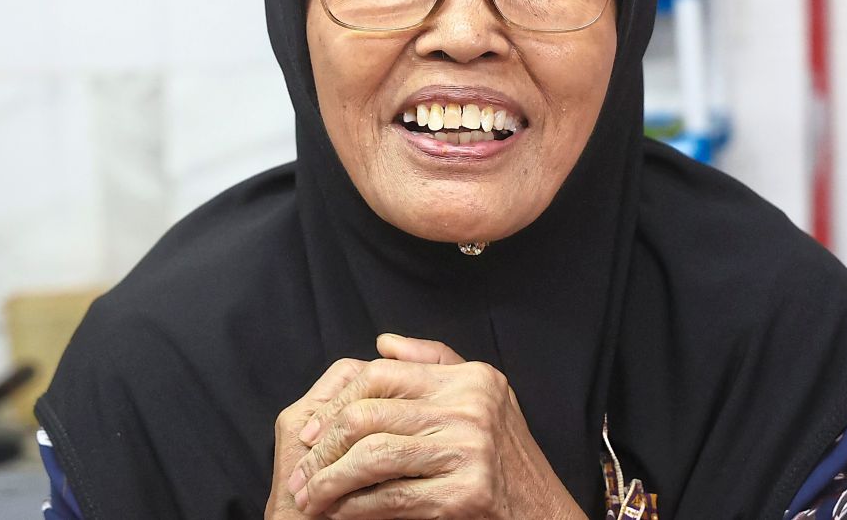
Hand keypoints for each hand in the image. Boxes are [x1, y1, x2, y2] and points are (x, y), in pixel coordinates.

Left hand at [286, 334, 586, 519]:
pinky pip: (391, 498)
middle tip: (301, 473)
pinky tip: (339, 514)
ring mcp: (470, 450)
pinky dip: (356, 508)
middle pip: (369, 415)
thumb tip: (381, 343)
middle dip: (324, 448)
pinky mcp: (466, 495)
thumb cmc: (507, 459)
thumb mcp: (483, 397)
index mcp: (470, 378)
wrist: (545, 515)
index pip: (381, 375)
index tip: (311, 431)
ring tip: (310, 498)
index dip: (337, 402)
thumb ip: (434, 364)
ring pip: (373, 457)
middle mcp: (471, 407)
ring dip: (330, 481)